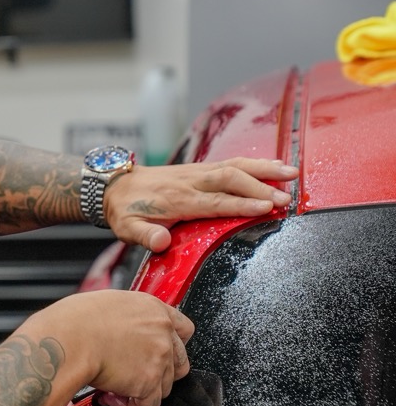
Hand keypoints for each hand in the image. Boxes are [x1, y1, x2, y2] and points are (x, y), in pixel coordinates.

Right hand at [25, 290, 193, 405]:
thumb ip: (127, 318)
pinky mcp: (148, 382)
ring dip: (142, 389)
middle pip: (180, 361)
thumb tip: (122, 330)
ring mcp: (159, 358)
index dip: (172, 344)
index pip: (184, 329)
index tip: (161, 351)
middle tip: (136, 373)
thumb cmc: (73, 321)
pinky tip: (111, 397)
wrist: (67, 340)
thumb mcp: (106, 304)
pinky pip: (149, 404)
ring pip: (165, 386)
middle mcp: (161, 332)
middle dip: (160, 372)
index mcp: (152, 309)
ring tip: (115, 386)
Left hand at [104, 157, 297, 251]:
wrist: (113, 186)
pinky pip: (230, 163)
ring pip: (233, 166)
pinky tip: (273, 167)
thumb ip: (145, 235)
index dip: (241, 205)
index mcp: (177, 199)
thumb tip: (162, 242)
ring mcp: (196, 172)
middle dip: (260, 188)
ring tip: (292, 173)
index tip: (266, 208)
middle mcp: (190, 181)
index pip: (215, 202)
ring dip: (263, 169)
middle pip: (230, 179)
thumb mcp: (127, 229)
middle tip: (286, 199)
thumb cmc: (124, 211)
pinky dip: (253, 164)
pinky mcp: (199, 168)